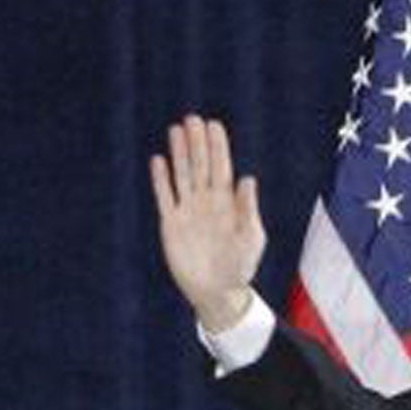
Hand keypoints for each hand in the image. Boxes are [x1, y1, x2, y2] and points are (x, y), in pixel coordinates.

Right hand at [150, 114, 265, 332]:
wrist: (218, 291)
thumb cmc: (241, 265)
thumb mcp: (251, 237)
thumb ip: (248, 209)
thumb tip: (248, 178)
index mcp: (228, 204)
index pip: (221, 169)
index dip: (218, 148)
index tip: (214, 126)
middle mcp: (207, 203)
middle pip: (200, 166)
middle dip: (197, 143)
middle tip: (193, 119)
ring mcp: (188, 211)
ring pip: (182, 175)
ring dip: (179, 153)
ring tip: (176, 130)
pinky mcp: (172, 223)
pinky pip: (165, 196)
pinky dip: (161, 179)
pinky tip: (159, 160)